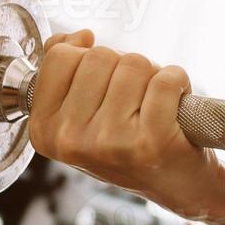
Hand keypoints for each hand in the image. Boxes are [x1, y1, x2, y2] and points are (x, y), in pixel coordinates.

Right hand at [28, 30, 224, 220]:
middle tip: (135, 99)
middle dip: (124, 67)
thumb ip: (65, 70)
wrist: (178, 187)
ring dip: (152, 75)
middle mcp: (73, 139)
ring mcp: (112, 141)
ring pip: (133, 63)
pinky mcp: (152, 139)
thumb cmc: (131, 147)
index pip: (60, 57)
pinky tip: (175, 106)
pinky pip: (166, 79)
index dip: (89, 59)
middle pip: (99, 56)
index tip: (103, 85)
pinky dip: (178, 82)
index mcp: (46, 130)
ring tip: (154, 104)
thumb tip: (79, 37)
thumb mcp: (82, 115)